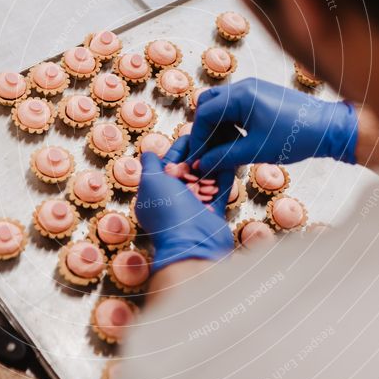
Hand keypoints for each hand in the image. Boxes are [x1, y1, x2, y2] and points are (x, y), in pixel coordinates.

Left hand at [135, 137, 234, 271]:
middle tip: (210, 136)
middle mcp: (173, 201)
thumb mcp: (150, 181)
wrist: (193, 243)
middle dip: (198, 154)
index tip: (191, 135)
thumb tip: (148, 153)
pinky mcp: (213, 214)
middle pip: (187, 171)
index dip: (178, 150)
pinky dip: (224, 176)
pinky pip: (220, 191)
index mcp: (155, 193)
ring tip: (222, 144)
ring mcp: (194, 208)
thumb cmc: (168, 211)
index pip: (166, 166)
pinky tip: (229, 160)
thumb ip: (150, 165)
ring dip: (212, 163)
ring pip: (204, 180)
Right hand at [187, 77, 357, 172]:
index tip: (197, 157)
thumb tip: (202, 165)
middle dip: (204, 130)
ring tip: (223, 150)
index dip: (198, 138)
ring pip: (220, 106)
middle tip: (206, 152)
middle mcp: (244, 87)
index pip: (204, 114)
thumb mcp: (256, 150)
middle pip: (208, 104)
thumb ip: (224, 157)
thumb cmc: (296, 137)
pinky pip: (234, 107)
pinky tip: (237, 142)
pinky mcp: (261, 97)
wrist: (329, 127)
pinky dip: (229, 123)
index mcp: (241, 96)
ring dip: (216, 127)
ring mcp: (253, 90)